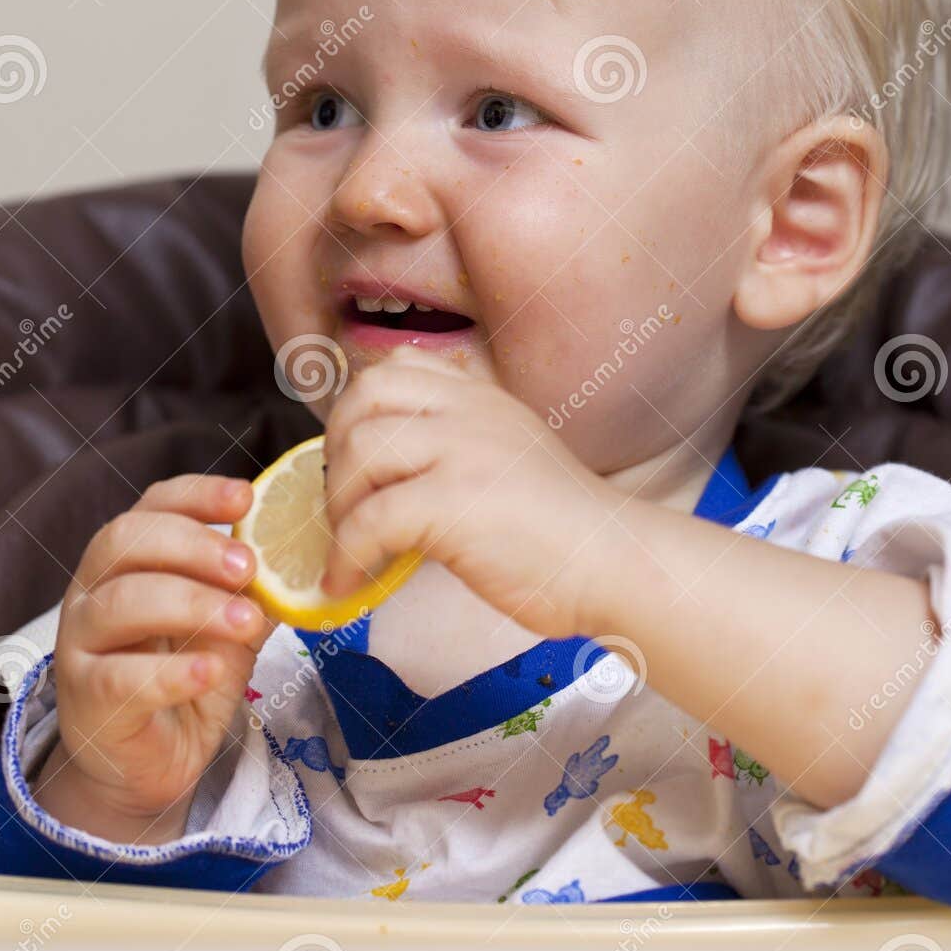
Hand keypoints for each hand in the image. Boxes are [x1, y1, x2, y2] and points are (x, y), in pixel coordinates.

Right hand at [33, 474, 272, 842]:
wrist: (151, 762)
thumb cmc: (186, 677)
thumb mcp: (229, 625)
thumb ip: (255, 589)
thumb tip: (307, 551)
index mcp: (127, 559)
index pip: (152, 505)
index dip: (198, 495)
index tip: (247, 499)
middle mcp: (93, 591)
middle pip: (125, 541)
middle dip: (194, 546)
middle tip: (249, 567)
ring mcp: (81, 645)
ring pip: (121, 604)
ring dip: (192, 605)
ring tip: (246, 622)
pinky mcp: (86, 700)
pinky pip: (119, 677)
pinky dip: (168, 672)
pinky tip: (207, 672)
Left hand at [321, 351, 618, 637]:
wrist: (615, 563)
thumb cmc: (567, 531)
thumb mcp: (513, 457)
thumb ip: (460, 448)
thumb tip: (387, 481)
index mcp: (483, 398)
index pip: (398, 366)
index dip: (359, 409)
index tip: (353, 457)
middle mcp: (470, 411)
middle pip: (365, 396)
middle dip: (335, 447)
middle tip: (340, 501)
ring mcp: (462, 450)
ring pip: (359, 451)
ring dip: (336, 505)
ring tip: (344, 548)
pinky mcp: (454, 502)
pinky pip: (370, 520)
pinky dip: (345, 556)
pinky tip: (347, 584)